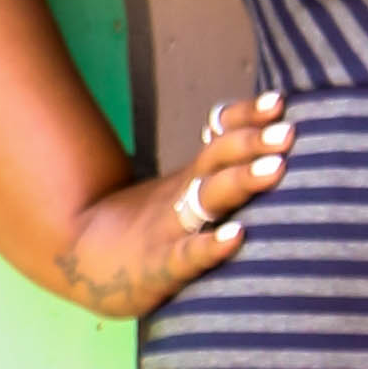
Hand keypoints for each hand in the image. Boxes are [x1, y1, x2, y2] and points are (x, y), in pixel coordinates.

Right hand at [54, 90, 295, 318]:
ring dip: (242, 181)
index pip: (220, 137)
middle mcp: (184, 195)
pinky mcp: (161, 268)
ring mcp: (171, 228)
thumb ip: (218, 174)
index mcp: (192, 178)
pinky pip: (188, 254)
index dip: (247, 118)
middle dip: (252, 142)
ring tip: (276, 168)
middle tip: (287, 131)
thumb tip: (269, 150)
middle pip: (217, 159)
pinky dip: (211, 246)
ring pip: (208, 198)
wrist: (80, 258)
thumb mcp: (181, 194)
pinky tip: (237, 236)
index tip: (278, 100)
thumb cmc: (147, 228)